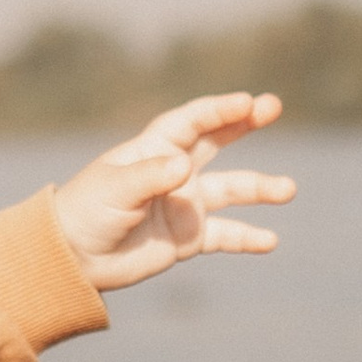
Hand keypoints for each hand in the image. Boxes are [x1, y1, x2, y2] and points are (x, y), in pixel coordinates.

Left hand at [49, 92, 295, 293]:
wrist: (74, 258)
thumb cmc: (86, 213)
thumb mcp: (114, 190)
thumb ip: (151, 177)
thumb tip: (185, 167)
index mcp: (153, 150)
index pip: (192, 122)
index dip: (219, 110)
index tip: (248, 102)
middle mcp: (175, 172)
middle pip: (217, 141)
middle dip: (244, 123)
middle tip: (273, 107)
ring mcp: (185, 204)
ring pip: (231, 189)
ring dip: (259, 187)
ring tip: (287, 189)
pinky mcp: (189, 238)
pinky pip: (226, 235)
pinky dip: (248, 238)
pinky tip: (270, 241)